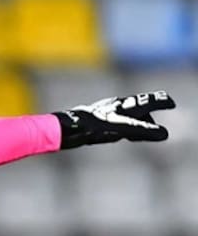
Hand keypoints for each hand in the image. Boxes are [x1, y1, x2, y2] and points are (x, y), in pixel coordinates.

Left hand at [53, 90, 174, 149]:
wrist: (66, 127)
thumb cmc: (92, 127)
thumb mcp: (121, 129)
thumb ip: (142, 130)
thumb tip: (163, 133)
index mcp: (123, 106)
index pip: (146, 102)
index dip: (159, 102)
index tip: (170, 103)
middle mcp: (114, 106)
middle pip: (136, 107)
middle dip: (148, 110)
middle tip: (156, 115)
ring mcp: (103, 111)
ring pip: (124, 113)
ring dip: (134, 120)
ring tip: (137, 133)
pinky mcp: (93, 118)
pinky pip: (112, 119)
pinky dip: (121, 125)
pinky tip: (116, 133)